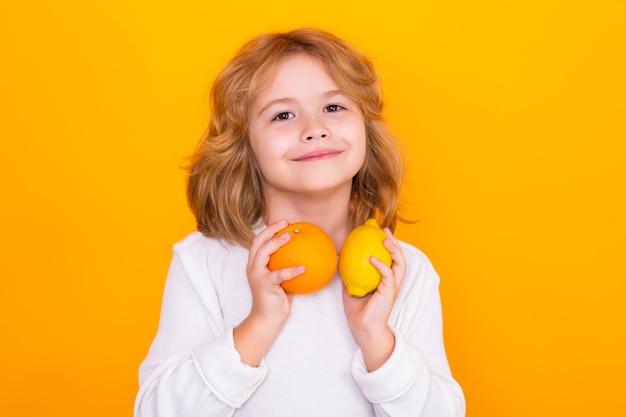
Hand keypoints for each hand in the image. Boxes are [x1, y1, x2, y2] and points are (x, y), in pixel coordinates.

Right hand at [246, 218, 303, 324]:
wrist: (266, 318)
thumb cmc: (276, 298)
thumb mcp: (281, 279)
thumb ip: (286, 266)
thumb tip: (306, 255)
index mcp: (255, 264)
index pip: (258, 242)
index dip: (269, 230)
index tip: (283, 222)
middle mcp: (252, 267)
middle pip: (258, 243)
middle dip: (270, 230)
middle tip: (285, 223)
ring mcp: (257, 275)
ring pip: (263, 253)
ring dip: (276, 243)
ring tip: (289, 237)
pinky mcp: (264, 285)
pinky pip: (279, 274)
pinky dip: (291, 270)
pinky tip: (304, 267)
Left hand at [342, 228, 406, 370]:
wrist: (363, 328)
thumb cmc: (358, 310)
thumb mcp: (351, 287)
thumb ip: (349, 273)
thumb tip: (338, 258)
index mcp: (385, 280)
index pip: (390, 259)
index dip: (387, 245)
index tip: (379, 233)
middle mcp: (392, 282)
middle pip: (399, 258)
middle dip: (394, 243)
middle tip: (384, 231)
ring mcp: (392, 287)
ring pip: (399, 265)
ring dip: (394, 250)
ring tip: (385, 240)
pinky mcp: (389, 293)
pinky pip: (387, 275)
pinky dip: (381, 265)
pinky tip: (372, 258)